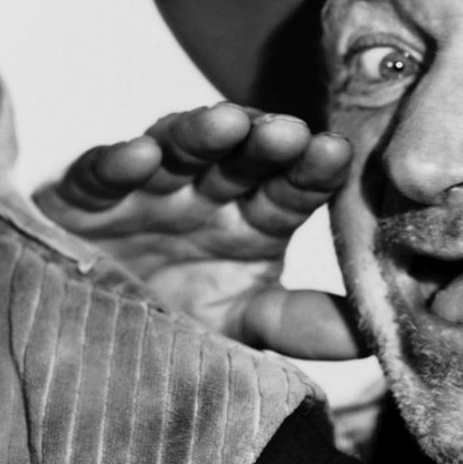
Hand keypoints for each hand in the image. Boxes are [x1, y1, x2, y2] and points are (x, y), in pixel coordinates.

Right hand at [33, 102, 365, 359]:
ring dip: (200, 133)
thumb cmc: (176, 323)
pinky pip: (101, 173)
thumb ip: (302, 325)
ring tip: (228, 125)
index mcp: (255, 219)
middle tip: (289, 131)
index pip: (293, 187)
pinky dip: (118, 162)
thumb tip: (376, 333)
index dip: (312, 170)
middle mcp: (207, 194)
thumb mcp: (244, 329)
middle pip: (242, 157)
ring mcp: (148, 188)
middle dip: (264, 140)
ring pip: (176, 147)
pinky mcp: (87, 196)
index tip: (335, 154)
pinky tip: (140, 155)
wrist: (88, 338)